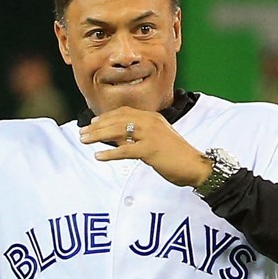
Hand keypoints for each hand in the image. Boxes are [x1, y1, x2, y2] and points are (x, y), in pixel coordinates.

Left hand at [79, 106, 212, 187]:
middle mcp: (151, 122)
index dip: (106, 117)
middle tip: (82, 133)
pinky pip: (125, 150)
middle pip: (117, 120)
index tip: (92, 123)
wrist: (195, 166)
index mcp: (152, 117)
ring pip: (118, 131)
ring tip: (85, 141)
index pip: (124, 112)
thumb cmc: (176, 156)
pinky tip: (99, 156)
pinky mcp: (150, 150)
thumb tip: (118, 140)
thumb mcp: (157, 140)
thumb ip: (140, 137)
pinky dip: (110, 153)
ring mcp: (151, 135)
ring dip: (98, 136)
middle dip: (97, 126)